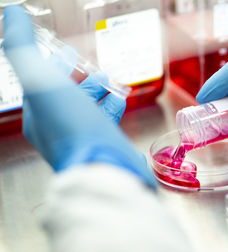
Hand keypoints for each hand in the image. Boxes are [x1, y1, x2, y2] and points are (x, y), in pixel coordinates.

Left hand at [3, 5, 154, 187]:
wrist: (102, 166)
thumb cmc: (71, 126)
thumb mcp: (39, 81)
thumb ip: (22, 48)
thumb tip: (11, 13)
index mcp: (38, 115)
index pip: (43, 84)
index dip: (54, 65)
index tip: (67, 52)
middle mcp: (59, 128)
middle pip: (69, 96)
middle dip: (81, 79)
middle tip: (95, 68)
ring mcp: (83, 137)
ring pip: (90, 108)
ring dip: (100, 91)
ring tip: (111, 79)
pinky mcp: (105, 143)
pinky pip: (107, 120)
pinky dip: (115, 105)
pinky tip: (123, 98)